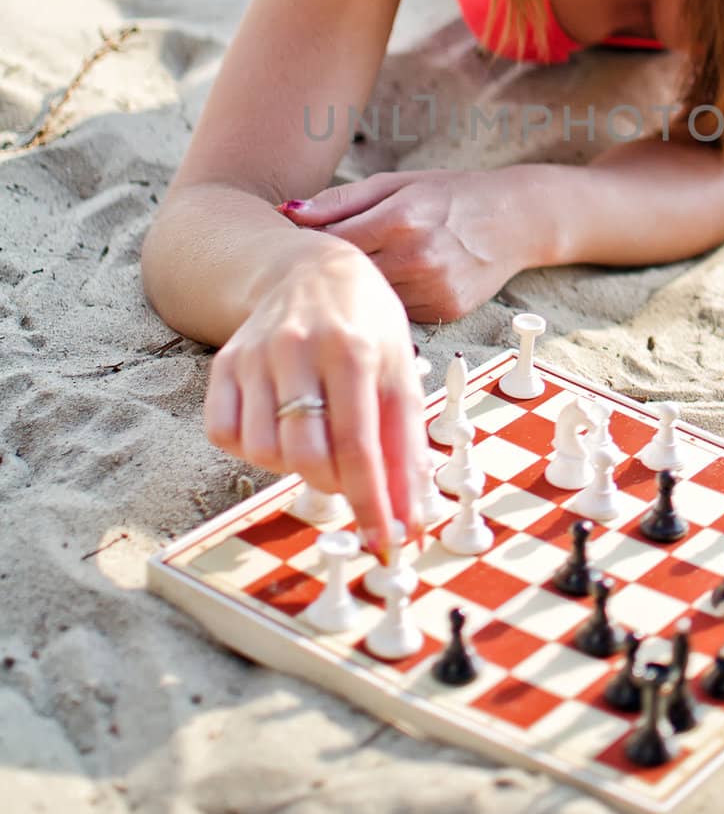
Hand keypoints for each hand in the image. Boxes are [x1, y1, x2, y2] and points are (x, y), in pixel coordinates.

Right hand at [203, 244, 429, 553]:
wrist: (310, 270)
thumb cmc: (365, 324)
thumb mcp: (400, 370)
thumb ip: (406, 445)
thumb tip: (410, 518)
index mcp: (352, 349)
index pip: (358, 446)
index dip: (371, 503)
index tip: (383, 543)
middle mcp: (297, 349)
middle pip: (305, 455)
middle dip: (334, 485)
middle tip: (349, 474)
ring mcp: (254, 356)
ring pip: (262, 452)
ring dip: (293, 465)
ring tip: (315, 439)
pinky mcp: (223, 364)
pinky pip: (225, 435)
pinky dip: (252, 448)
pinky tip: (279, 428)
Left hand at [276, 168, 535, 321]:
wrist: (515, 219)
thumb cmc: (451, 195)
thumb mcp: (397, 183)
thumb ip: (340, 200)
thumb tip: (286, 213)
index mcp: (401, 218)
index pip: (332, 241)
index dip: (309, 244)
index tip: (295, 243)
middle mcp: (418, 257)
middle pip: (347, 276)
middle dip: (329, 271)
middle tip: (314, 265)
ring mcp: (433, 289)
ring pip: (370, 300)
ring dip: (356, 291)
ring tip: (354, 273)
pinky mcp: (444, 312)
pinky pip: (397, 313)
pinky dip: (386, 302)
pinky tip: (389, 286)